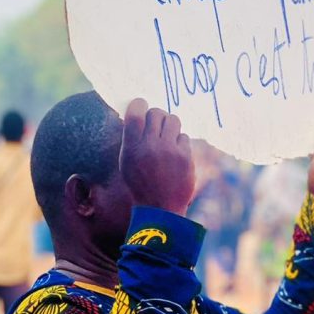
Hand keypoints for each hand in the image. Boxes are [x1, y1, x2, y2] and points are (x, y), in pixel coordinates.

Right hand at [120, 99, 195, 215]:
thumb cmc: (141, 183)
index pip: (135, 114)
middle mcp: (150, 147)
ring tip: (167, 135)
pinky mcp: (185, 156)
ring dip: (169, 125)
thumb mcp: (127, 162)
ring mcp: (169, 151)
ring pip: (173, 120)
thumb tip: (137, 113)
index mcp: (131, 148)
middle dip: (156, 116)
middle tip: (156, 124)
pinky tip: (175, 152)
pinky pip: (183, 136)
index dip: (138, 104)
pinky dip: (179, 142)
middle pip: (156, 113)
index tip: (141, 105)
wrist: (161, 208)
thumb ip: (131, 139)